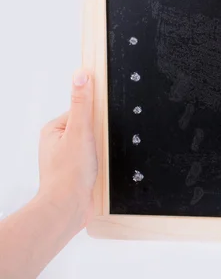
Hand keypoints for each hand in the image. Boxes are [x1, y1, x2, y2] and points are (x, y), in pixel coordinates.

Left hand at [38, 69, 96, 227]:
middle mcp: (58, 143)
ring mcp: (68, 158)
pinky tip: (101, 170)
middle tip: (97, 149)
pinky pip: (98, 160)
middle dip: (100, 137)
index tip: (98, 130)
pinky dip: (103, 164)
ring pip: (96, 145)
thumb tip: (82, 75)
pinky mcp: (79, 172)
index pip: (83, 111)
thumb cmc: (68, 174)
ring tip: (97, 163)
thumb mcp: (79, 131)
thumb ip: (82, 103)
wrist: (68, 208)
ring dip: (103, 152)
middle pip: (91, 128)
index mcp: (53, 130)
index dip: (96, 118)